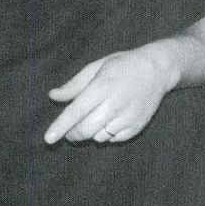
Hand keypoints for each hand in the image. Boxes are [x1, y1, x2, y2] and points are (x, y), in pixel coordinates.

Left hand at [44, 47, 171, 144]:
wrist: (157, 69)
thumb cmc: (122, 66)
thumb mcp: (96, 67)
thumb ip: (74, 85)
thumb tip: (53, 96)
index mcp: (101, 87)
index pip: (76, 111)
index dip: (60, 126)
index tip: (48, 139)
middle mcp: (114, 104)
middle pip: (85, 130)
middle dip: (72, 134)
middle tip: (70, 130)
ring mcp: (127, 117)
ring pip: (98, 138)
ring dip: (90, 133)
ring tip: (96, 117)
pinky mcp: (137, 126)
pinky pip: (113, 139)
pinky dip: (106, 135)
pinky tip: (110, 120)